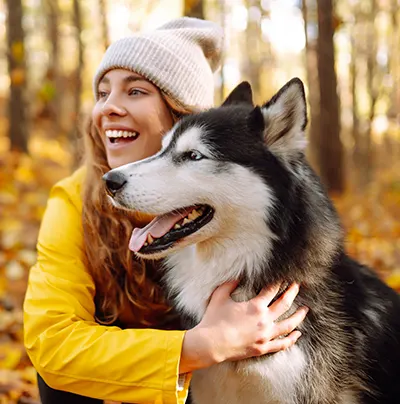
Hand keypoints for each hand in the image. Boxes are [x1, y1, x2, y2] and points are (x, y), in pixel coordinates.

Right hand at [179, 282, 307, 372]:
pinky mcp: (262, 348)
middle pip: (284, 304)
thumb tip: (237, 277)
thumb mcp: (220, 296)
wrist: (211, 344)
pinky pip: (282, 344)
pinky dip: (292, 339)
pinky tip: (297, 334)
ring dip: (299, 316)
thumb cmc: (214, 319)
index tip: (284, 276)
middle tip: (297, 285)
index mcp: (255, 306)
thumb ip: (229, 284)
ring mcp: (265, 335)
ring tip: (305, 309)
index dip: (279, 282)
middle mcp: (264, 320)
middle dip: (292, 292)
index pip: (272, 290)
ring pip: (288, 324)